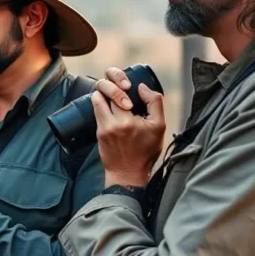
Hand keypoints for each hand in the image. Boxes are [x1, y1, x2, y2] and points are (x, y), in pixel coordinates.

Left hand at [92, 66, 166, 187]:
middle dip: (110, 86)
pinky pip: (96, 112)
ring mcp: (102, 128)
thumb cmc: (145, 151)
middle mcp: (112, 123)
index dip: (120, 82)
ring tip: (114, 96)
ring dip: (103, 95)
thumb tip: (141, 87)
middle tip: (120, 88)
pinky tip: (111, 108)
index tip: (128, 85)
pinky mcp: (98, 133)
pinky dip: (102, 106)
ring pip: (96, 101)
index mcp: (127, 121)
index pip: (117, 90)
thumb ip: (154, 102)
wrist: (128, 173)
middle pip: (102, 93)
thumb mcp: (159, 126)